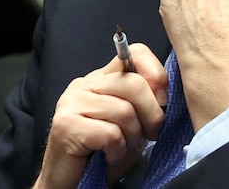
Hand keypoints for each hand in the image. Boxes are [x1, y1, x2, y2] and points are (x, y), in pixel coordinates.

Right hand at [36, 43, 168, 188]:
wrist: (70, 183)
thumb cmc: (103, 154)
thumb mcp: (130, 123)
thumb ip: (143, 101)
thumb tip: (163, 93)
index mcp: (101, 78)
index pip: (135, 53)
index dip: (156, 74)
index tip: (163, 101)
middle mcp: (83, 84)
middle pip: (134, 84)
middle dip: (151, 115)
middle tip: (149, 136)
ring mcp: (71, 103)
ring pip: (124, 111)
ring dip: (132, 139)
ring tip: (122, 151)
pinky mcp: (65, 126)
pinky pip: (110, 133)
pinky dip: (117, 151)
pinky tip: (109, 157)